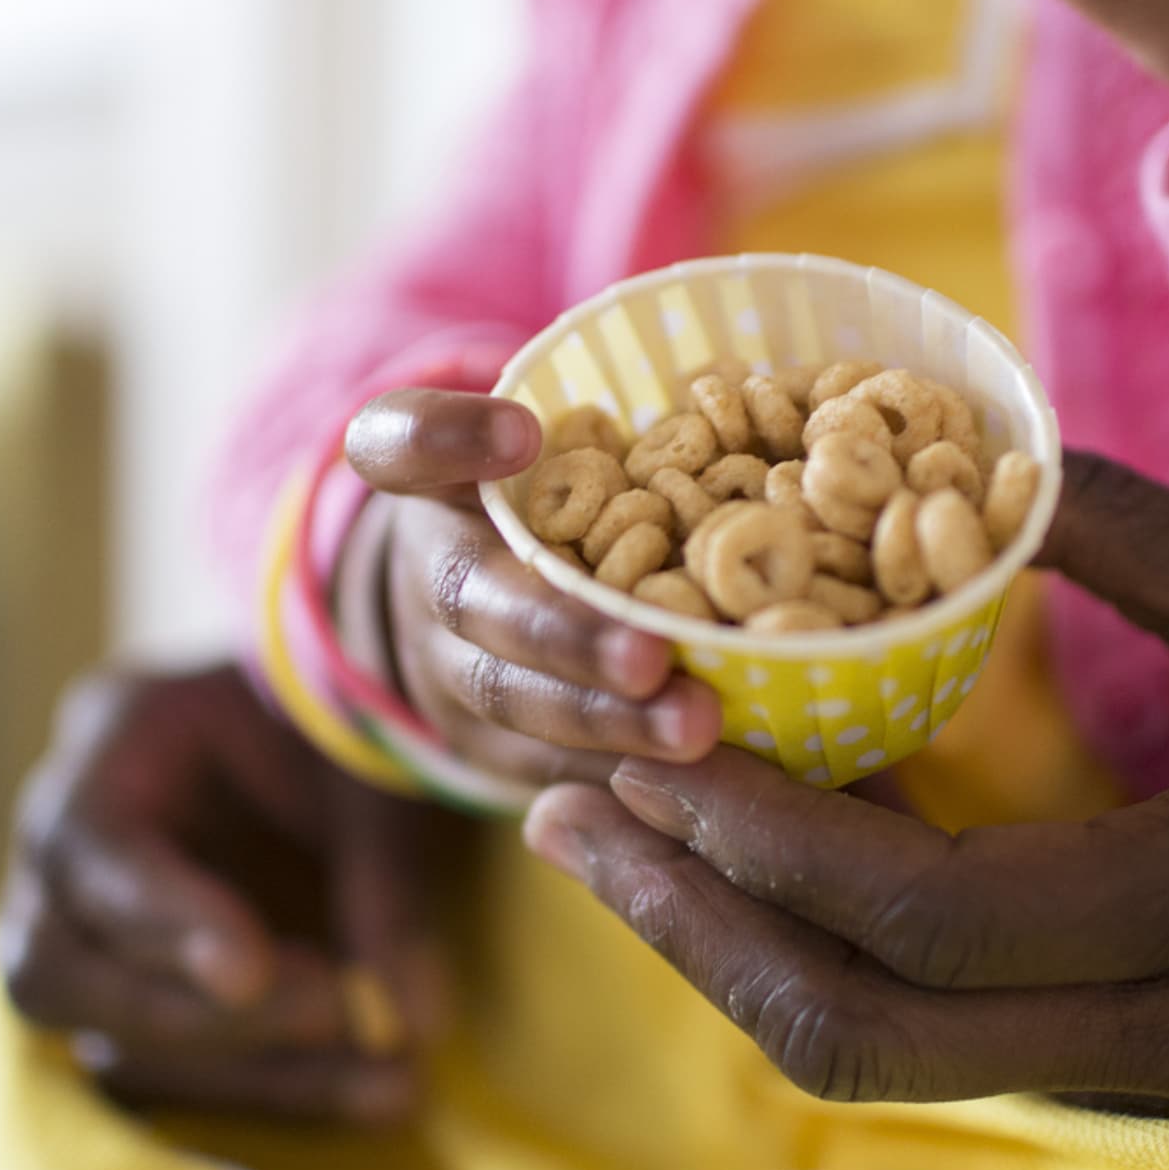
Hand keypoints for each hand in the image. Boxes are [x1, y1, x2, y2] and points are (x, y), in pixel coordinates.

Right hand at [0, 664, 467, 1121]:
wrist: (352, 732)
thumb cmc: (350, 730)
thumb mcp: (375, 782)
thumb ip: (385, 890)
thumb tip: (412, 1026)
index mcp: (116, 739)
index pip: (89, 846)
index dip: (163, 920)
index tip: (251, 974)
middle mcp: (68, 847)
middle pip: (51, 969)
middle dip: (192, 1016)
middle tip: (336, 1012)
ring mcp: (91, 935)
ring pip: (110, 1048)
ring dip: (255, 1075)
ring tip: (391, 1081)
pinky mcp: (142, 1006)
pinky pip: (174, 1080)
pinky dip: (279, 1092)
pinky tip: (383, 1095)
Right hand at [344, 389, 721, 786]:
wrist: (466, 602)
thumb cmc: (550, 496)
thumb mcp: (558, 437)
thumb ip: (611, 413)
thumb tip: (765, 385)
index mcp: (432, 480)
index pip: (403, 443)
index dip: (451, 439)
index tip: (523, 432)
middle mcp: (428, 572)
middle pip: (472, 601)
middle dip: (562, 633)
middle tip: (649, 656)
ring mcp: (446, 667)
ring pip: (507, 698)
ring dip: (602, 721)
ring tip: (696, 731)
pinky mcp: (485, 746)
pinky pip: (542, 769)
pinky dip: (617, 780)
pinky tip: (699, 784)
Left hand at [526, 453, 1168, 1132]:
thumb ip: (1127, 540)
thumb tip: (963, 454)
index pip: (925, 915)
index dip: (763, 835)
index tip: (644, 740)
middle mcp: (1148, 1034)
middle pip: (857, 1038)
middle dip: (689, 930)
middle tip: (562, 817)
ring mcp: (1124, 1080)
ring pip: (871, 1061)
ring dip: (724, 952)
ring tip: (606, 837)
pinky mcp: (1109, 1078)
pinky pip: (920, 1036)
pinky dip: (810, 951)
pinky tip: (740, 855)